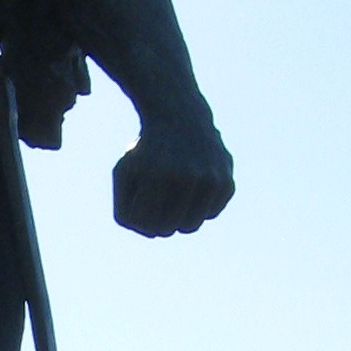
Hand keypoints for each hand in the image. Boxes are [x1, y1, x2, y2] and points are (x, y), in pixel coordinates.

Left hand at [113, 112, 233, 237]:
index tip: (136, 203)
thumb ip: (125, 211)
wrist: (181, 116)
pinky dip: (199, 207)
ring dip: (178, 217)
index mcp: (159, 173)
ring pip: (191, 226)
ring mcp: (212, 179)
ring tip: (171, 194)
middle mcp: (189, 176)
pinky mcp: (226, 181)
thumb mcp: (123, 173)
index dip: (137, 220)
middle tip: (154, 201)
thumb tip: (151, 233)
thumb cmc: (147, 151)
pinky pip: (210, 214)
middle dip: (156, 221)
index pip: (144, 224)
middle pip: (167, 229)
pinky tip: (192, 186)